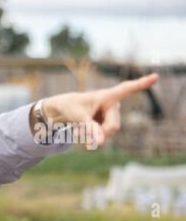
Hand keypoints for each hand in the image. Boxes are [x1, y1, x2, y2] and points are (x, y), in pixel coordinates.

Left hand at [40, 73, 157, 147]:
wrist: (64, 111)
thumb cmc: (71, 107)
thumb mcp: (78, 117)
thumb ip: (90, 128)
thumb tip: (100, 143)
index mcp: (107, 96)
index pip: (126, 89)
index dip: (141, 84)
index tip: (156, 76)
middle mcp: (112, 105)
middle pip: (113, 126)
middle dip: (99, 133)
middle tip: (81, 136)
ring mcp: (110, 116)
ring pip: (108, 133)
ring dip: (92, 136)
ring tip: (77, 132)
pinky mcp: (106, 124)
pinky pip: (103, 136)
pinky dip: (91, 137)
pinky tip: (80, 134)